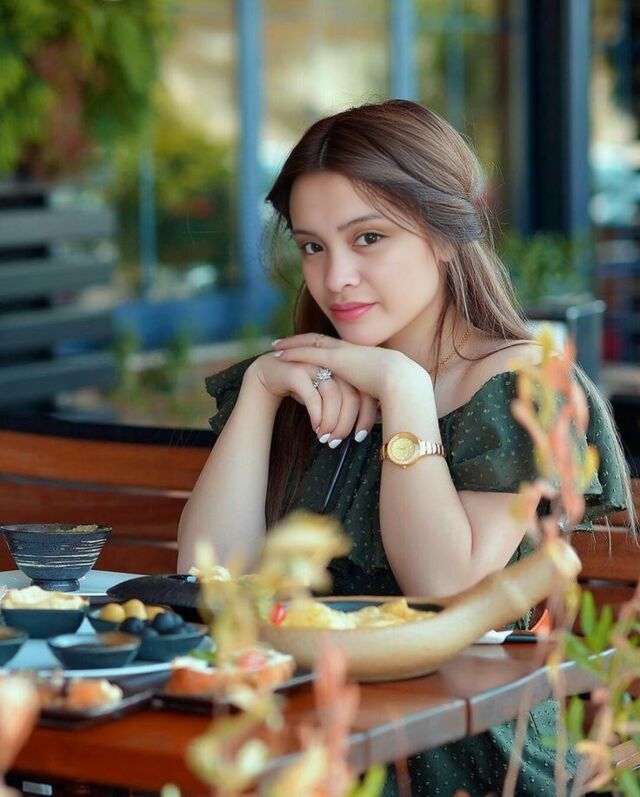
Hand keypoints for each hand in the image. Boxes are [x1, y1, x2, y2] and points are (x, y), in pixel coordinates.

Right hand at [247, 353, 377, 444]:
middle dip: (346, 424)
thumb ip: (346, 405)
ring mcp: (315, 365)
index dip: (365, 417)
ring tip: (325, 439)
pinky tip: (315, 428)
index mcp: (346, 369)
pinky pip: (312, 396)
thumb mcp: (328, 396)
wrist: (270, 374)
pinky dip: (317, 415)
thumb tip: (362, 429)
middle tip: (338, 442)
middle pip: (351, 396)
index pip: (364, 394)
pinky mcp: (297, 370)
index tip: (360, 437)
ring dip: (331, 422)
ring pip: (334, 396)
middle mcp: (333, 365)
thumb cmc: (304, 388)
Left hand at [271, 334, 427, 402]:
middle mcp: (350, 350)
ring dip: (291, 345)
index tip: (306, 346)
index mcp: (361, 355)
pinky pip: (308, 353)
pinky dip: (293, 353)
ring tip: (275, 347)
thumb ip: (375, 398)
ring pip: (310, 343)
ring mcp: (342, 353)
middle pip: (319, 340)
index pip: (335, 347)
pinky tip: (279, 355)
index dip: (319, 346)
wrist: (403, 383)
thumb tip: (375, 411)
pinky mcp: (336, 360)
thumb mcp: (385, 393)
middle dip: (300, 341)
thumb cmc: (400, 391)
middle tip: (282, 342)